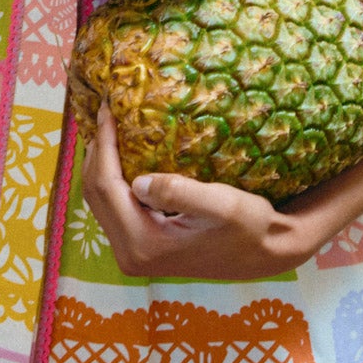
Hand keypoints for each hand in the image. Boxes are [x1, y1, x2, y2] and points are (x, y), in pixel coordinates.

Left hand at [81, 108, 318, 281]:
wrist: (266, 252)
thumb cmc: (249, 226)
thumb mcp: (221, 205)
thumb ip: (180, 193)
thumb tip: (137, 181)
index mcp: (144, 244)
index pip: (107, 187)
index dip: (104, 145)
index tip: (107, 109)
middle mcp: (130, 254)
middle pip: (96, 194)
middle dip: (97, 151)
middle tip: (105, 112)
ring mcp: (133, 253)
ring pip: (100, 200)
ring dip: (101, 163)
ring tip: (108, 127)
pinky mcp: (140, 247)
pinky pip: (113, 206)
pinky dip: (112, 177)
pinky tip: (121, 154)